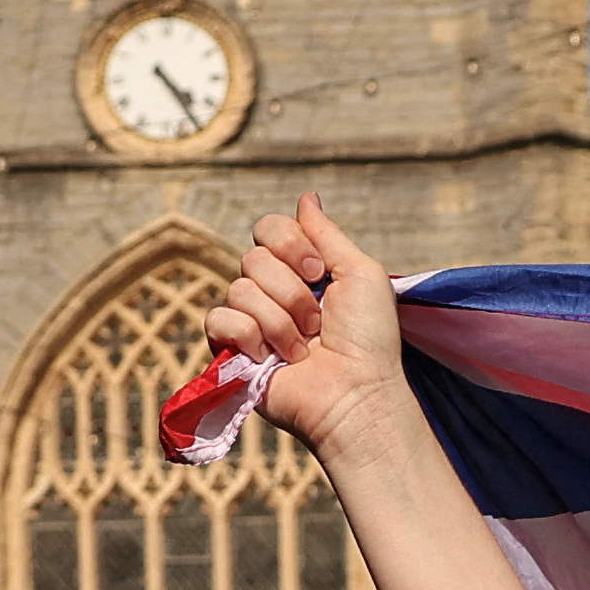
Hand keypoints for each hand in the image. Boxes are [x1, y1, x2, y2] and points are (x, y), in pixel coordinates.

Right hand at [207, 194, 409, 464]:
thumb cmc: (369, 339)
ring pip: (239, 289)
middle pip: (253, 258)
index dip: (288, 244)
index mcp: (299, 271)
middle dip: (292, 291)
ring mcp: (250, 320)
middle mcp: (271, 291)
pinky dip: (251, 337)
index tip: (318, 272)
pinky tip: (272, 359)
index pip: (267, 228)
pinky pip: (220, 318)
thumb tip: (306, 197)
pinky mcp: (231, 349)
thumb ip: (329, 235)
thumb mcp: (362, 275)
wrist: (356, 392)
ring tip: (303, 348)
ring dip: (280, 321)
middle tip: (318, 321)